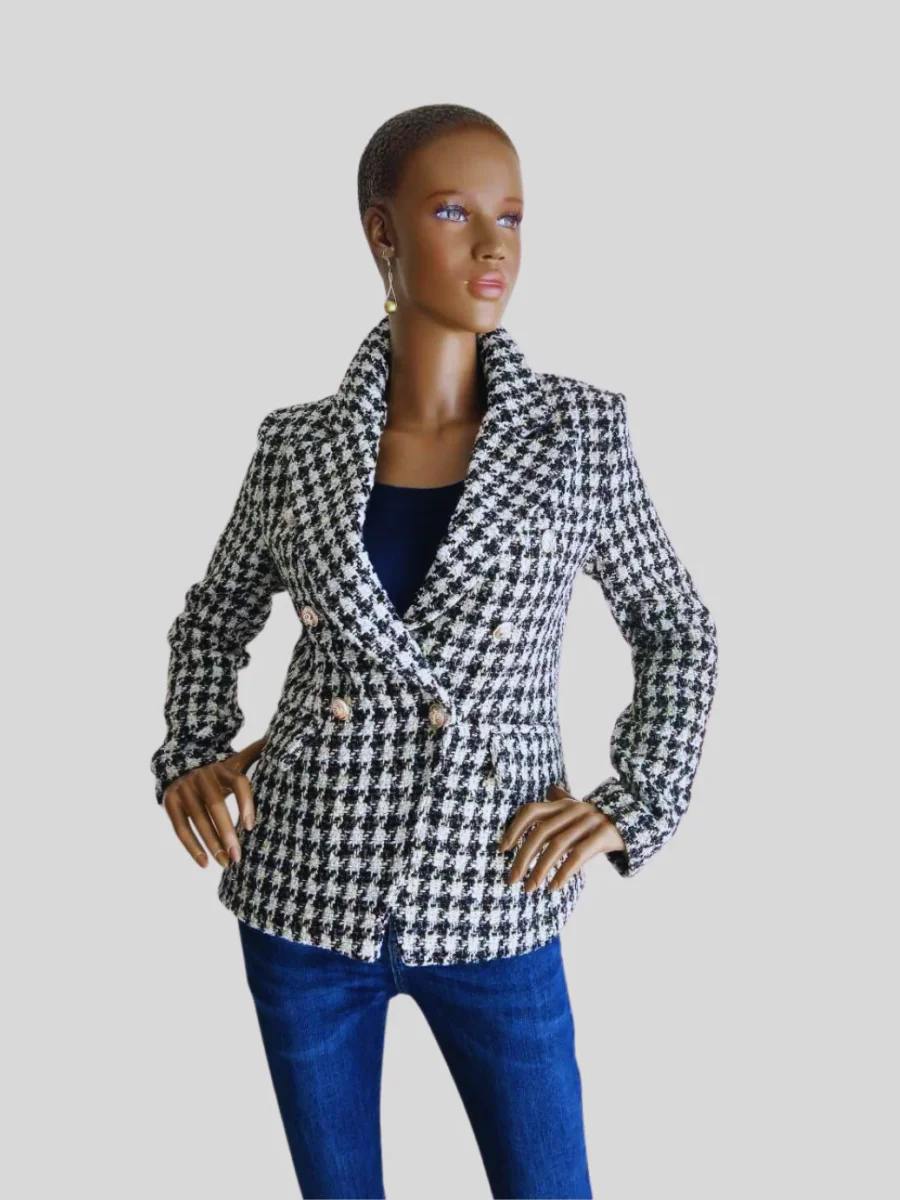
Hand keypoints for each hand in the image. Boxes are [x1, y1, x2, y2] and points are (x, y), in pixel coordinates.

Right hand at [162, 736, 267, 870]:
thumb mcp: (236, 760)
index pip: (238, 782)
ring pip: (198, 820)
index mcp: (223, 767)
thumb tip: (279, 739)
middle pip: (216, 805)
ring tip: (225, 864)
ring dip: (211, 844)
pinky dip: (191, 847)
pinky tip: (204, 863)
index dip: (245, 803)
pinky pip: (180, 828)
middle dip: (227, 833)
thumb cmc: (219, 771)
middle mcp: (202, 776)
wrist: (179, 761)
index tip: (250, 827)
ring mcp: (184, 789)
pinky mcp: (170, 801)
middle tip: (238, 856)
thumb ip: (256, 753)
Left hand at [497, 783, 626, 891]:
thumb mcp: (579, 810)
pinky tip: (554, 886)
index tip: (502, 850)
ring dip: (540, 869)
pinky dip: (563, 872)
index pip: (530, 811)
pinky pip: (579, 855)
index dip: (514, 829)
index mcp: (562, 804)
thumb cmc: (598, 820)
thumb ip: (562, 803)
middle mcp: (573, 809)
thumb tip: (549, 789)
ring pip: (557, 846)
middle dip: (523, 857)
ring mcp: (589, 821)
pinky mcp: (603, 835)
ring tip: (530, 888)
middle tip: (512, 880)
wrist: (636, 819)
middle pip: (540, 832)